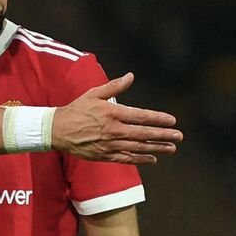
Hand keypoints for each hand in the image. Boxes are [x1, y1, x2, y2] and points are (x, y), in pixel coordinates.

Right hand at [50, 73, 180, 164]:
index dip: (158, 119)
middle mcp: (113, 130)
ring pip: (138, 148)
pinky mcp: (104, 155)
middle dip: (163, 135)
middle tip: (179, 136)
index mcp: (112, 113)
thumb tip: (131, 76)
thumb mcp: (94, 94)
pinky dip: (140, 159)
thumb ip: (115, 86)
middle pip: (143, 134)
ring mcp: (109, 145)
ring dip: (157, 148)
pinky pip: (126, 159)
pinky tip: (153, 159)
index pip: (141, 116)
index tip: (172, 120)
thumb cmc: (76, 109)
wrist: (57, 130)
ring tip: (172, 148)